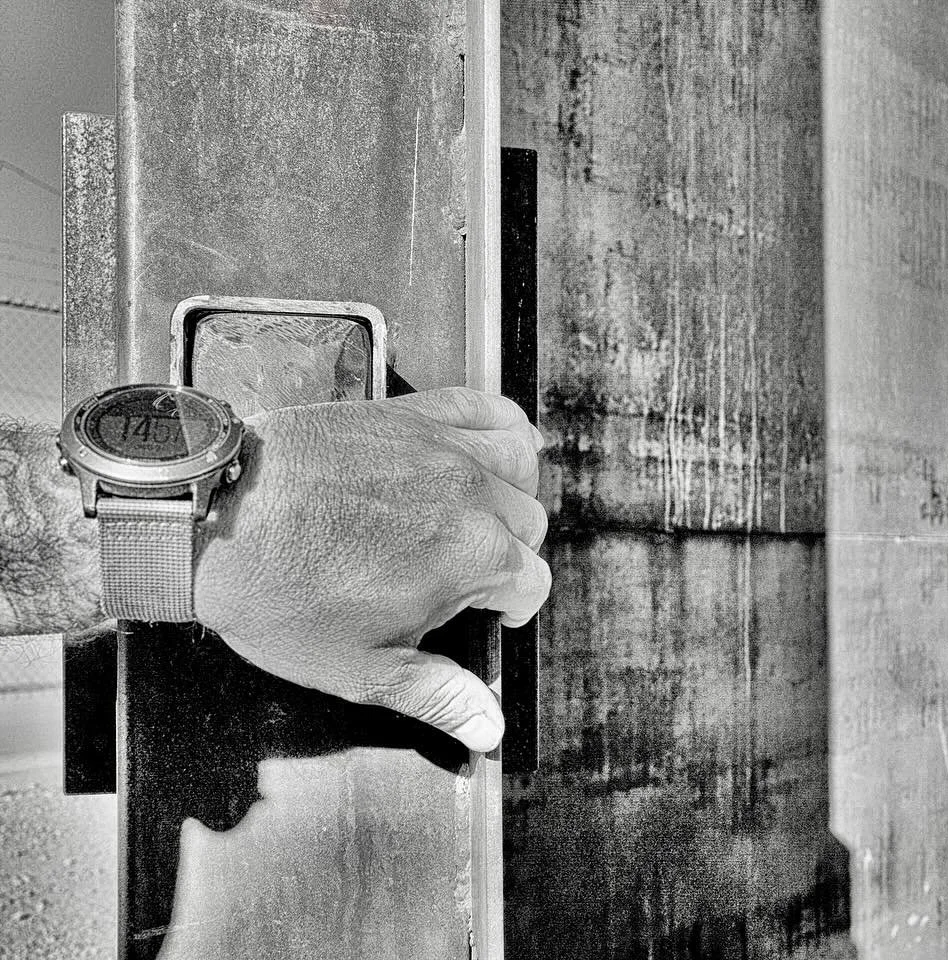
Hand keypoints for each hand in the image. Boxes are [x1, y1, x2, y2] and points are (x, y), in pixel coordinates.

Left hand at [193, 387, 550, 752]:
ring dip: (514, 492)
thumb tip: (490, 729)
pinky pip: (483, 406)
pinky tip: (498, 444)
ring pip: (519, 464)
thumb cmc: (280, 595)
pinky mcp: (409, 413)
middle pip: (529, 524)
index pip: (532, 585)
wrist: (213, 520)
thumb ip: (437, 696)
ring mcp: (442, 447)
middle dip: (508, 554)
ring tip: (484, 514)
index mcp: (473, 558)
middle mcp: (471, 494)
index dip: (510, 609)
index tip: (486, 617)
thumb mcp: (360, 669)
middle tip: (464, 575)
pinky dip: (503, 425)